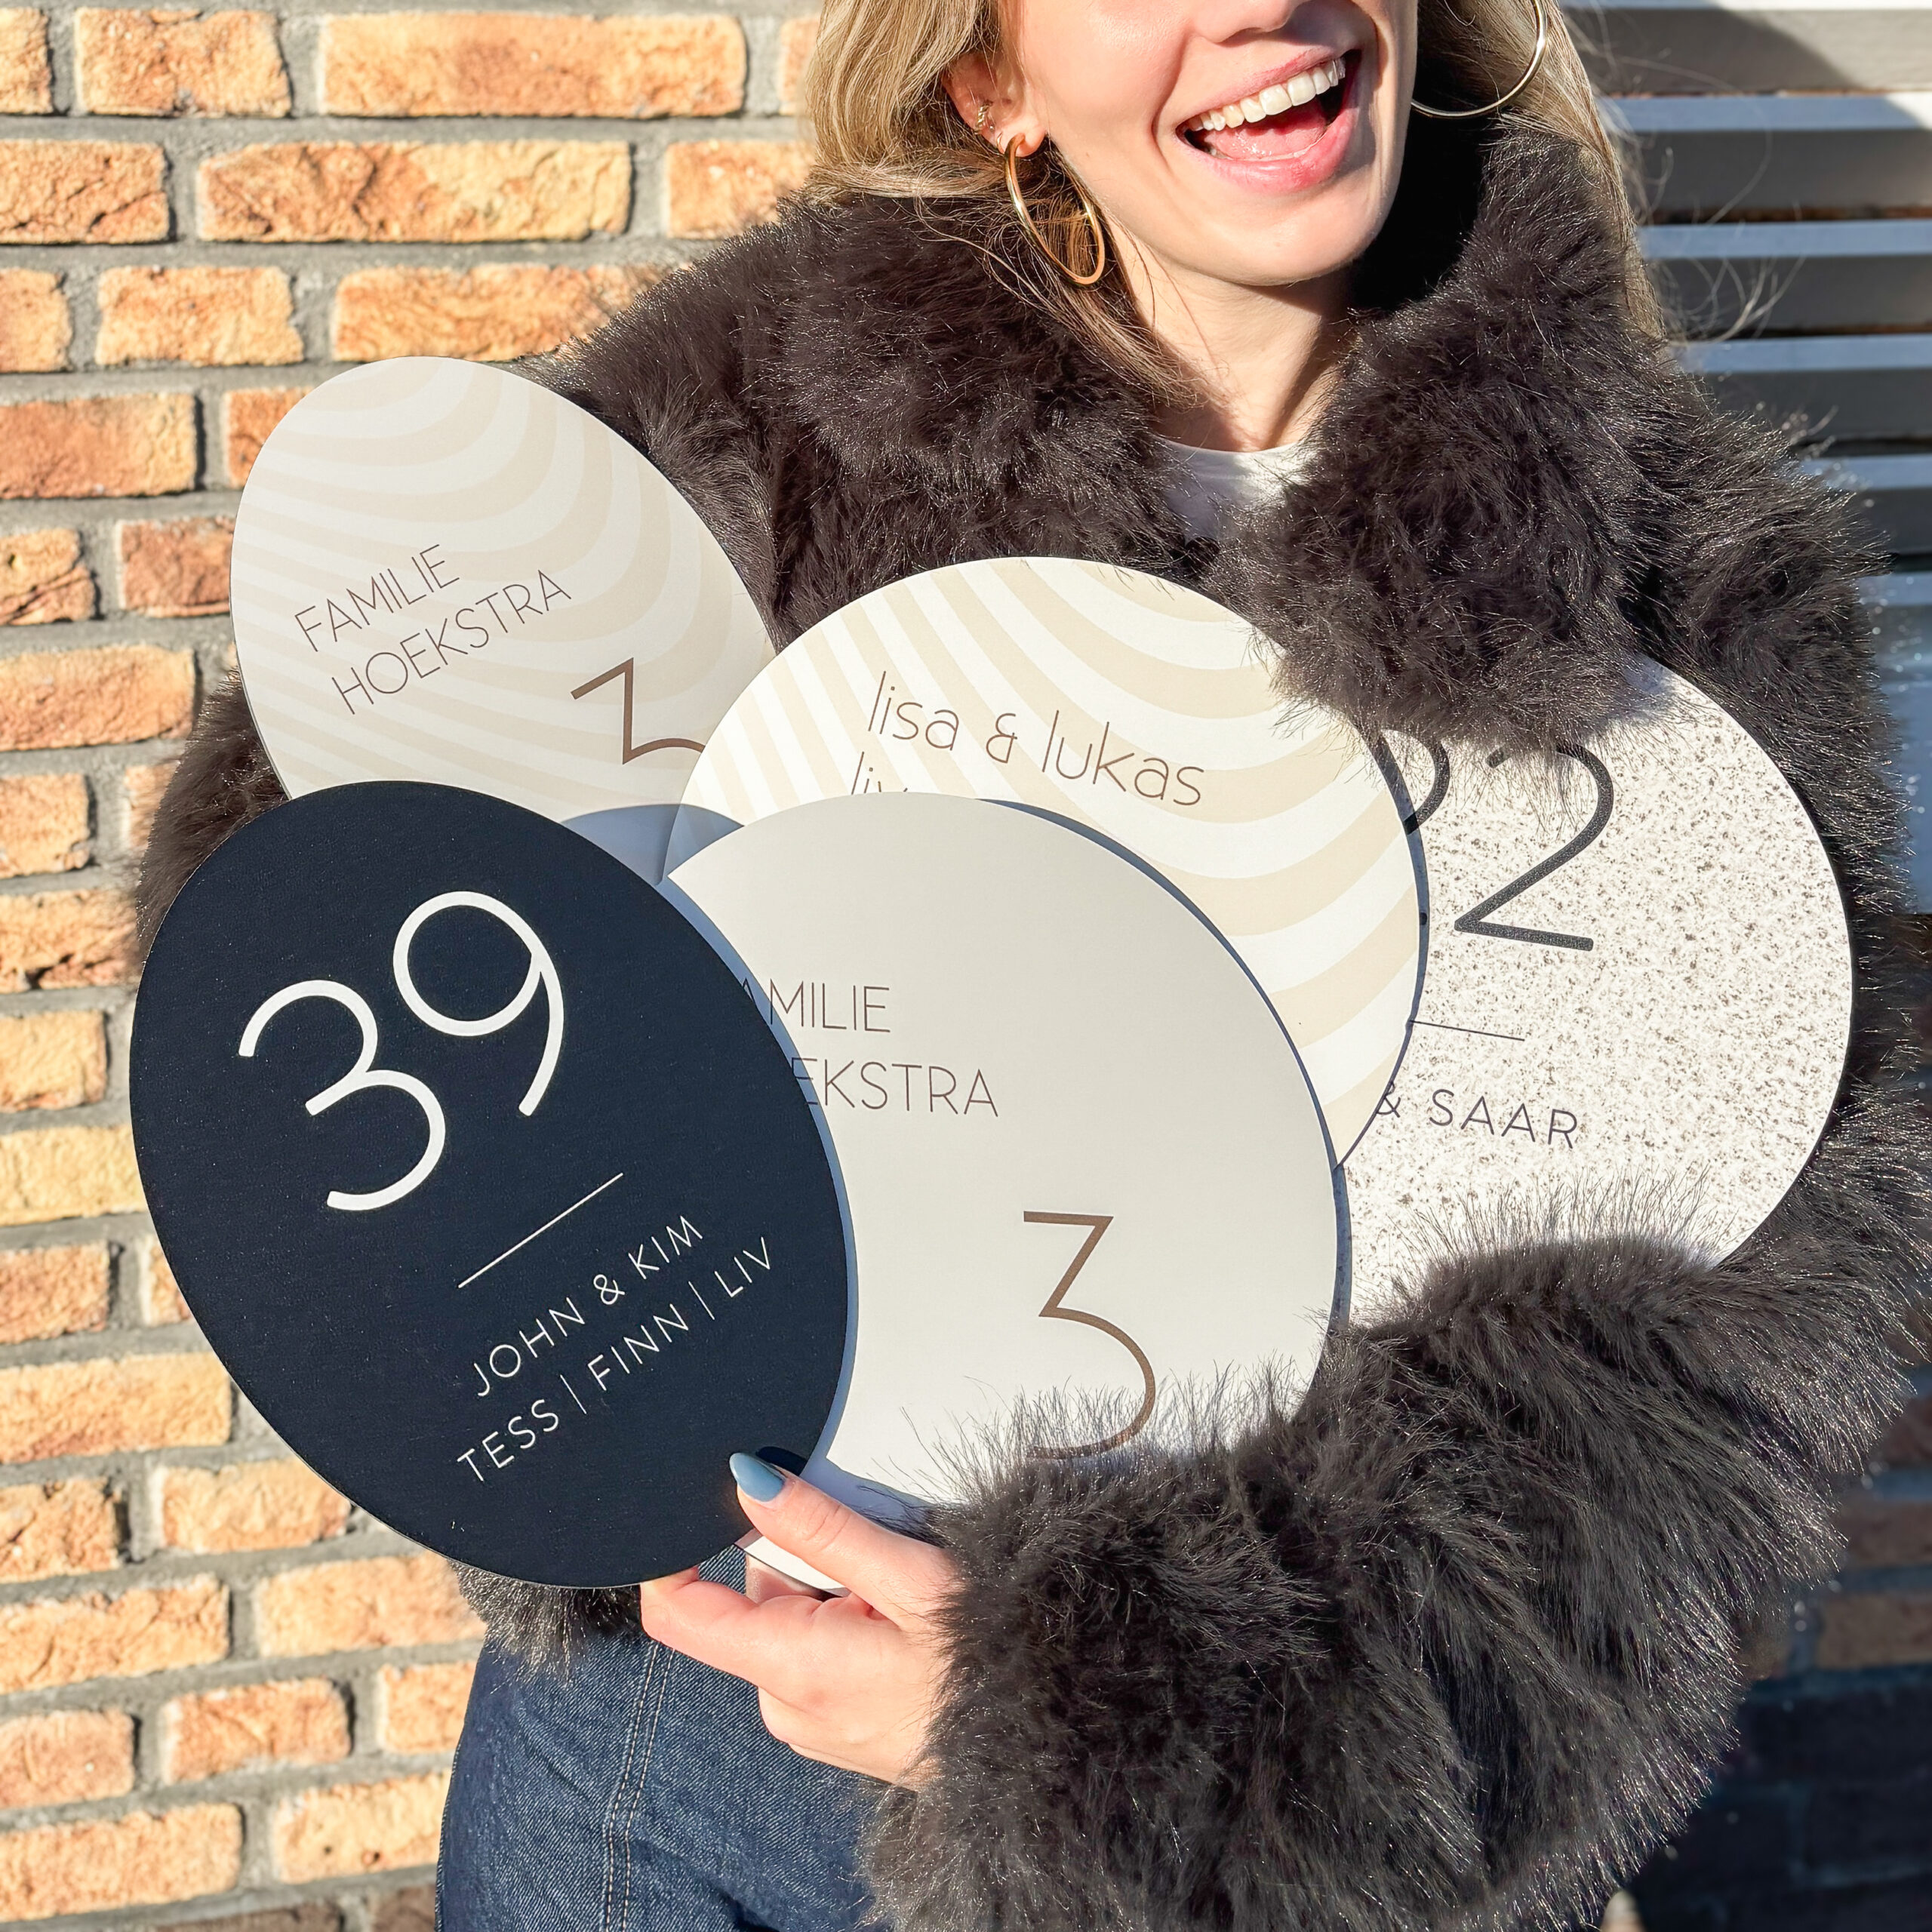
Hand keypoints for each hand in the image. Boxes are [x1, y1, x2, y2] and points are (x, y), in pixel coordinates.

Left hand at [638, 1455, 957, 1786]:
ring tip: (898, 1600)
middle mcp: (786, 1705)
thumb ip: (822, 1528)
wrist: (1041, 1739)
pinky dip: (845, 1627)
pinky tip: (899, 1631)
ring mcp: (810, 1721)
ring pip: (787, 1624)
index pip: (680, 1614)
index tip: (693, 1506)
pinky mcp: (835, 1724)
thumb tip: (746, 1482)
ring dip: (829, 1594)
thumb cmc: (989, 1663)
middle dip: (799, 1564)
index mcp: (792, 1668)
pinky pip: (814, 1654)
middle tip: (872, 1560)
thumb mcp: (912, 1579)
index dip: (670, 1555)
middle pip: (750, 1603)